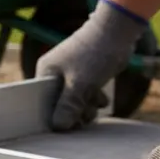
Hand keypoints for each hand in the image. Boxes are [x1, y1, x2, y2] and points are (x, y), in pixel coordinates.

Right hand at [36, 0, 147, 130]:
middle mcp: (55, 73)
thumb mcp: (80, 84)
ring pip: (74, 101)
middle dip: (73, 113)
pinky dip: (94, 100)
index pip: (42, 101)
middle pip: (59, 104)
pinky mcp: (86, 75)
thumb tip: (57, 126)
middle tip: (85, 116)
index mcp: (46, 72)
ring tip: (96, 104)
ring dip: (86, 108)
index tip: (63, 127)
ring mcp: (71, 74)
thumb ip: (67, 106)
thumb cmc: (94, 54)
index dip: (52, 115)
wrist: (117, 31)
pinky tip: (102, 99)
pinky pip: (85, 95)